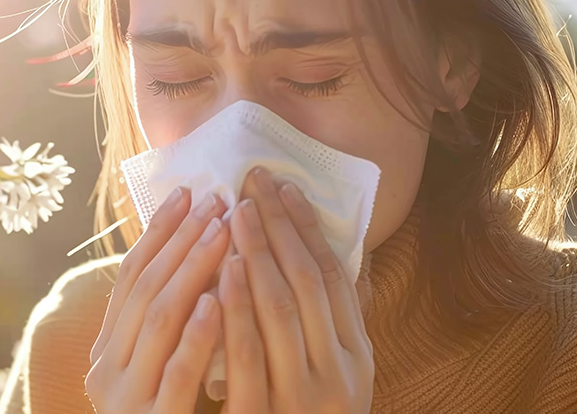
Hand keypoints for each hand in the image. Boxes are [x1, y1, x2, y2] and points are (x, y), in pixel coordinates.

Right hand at [86, 187, 230, 412]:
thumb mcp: (161, 368)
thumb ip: (170, 325)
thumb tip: (197, 257)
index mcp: (106, 352)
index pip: (129, 279)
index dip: (158, 233)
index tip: (187, 192)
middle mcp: (107, 371)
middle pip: (144, 291)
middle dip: (181, 242)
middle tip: (214, 201)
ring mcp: (126, 399)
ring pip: (158, 321)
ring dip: (192, 271)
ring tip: (222, 231)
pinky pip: (176, 373)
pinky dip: (197, 334)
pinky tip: (220, 301)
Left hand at [218, 166, 373, 412]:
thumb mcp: (333, 374)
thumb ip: (332, 323)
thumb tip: (333, 255)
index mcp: (357, 360)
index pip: (332, 281)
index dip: (308, 230)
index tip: (284, 187)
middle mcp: (339, 378)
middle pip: (305, 287)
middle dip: (278, 229)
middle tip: (252, 184)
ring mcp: (303, 400)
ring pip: (279, 314)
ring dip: (257, 257)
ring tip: (235, 214)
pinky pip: (248, 359)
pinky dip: (235, 312)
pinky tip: (220, 276)